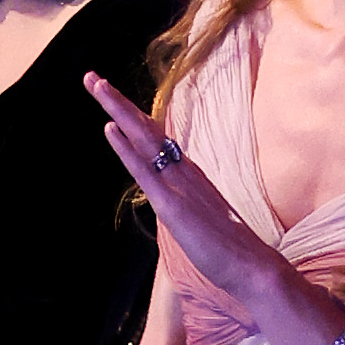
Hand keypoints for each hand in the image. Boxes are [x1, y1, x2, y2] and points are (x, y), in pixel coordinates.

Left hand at [86, 71, 281, 305]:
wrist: (253, 267)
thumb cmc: (231, 250)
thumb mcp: (204, 221)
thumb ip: (189, 207)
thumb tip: (179, 207)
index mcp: (191, 174)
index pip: (155, 139)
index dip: (132, 117)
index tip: (111, 96)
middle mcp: (184, 171)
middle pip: (145, 128)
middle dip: (117, 102)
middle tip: (91, 77)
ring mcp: (179, 185)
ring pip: (143, 139)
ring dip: (117, 110)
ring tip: (95, 85)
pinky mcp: (173, 205)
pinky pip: (145, 170)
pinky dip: (125, 147)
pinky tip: (109, 128)